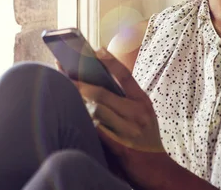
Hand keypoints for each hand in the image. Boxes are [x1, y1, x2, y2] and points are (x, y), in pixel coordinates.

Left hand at [73, 48, 171, 188]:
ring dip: (78, 100)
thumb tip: (96, 85)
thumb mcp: (143, 116)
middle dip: (79, 81)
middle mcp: (137, 113)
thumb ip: (126, 102)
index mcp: (142, 102)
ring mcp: (130, 130)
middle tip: (63, 70)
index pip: (126, 76)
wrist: (160, 172)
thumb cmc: (146, 142)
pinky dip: (84, 122)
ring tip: (61, 89)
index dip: (111, 61)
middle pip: (103, 92)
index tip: (96, 49)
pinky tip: (71, 115)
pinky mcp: (122, 147)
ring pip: (97, 110)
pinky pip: (98, 131)